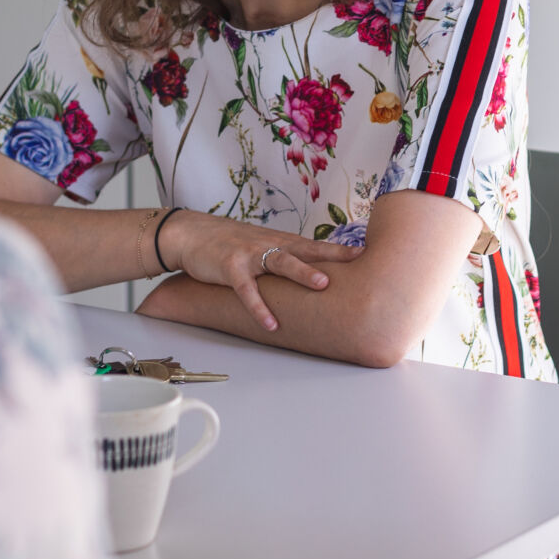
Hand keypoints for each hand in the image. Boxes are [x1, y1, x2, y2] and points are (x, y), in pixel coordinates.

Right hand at [159, 210, 363, 330]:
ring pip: (280, 262)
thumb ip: (285, 257)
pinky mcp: (230, 268)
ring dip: (302, 272)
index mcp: (280, 242)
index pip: (315, 245)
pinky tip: (272, 324)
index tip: (366, 253)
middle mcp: (270, 245)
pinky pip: (247, 290)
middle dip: (332, 255)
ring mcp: (250, 255)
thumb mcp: (261, 246)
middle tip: (358, 261)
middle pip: (306, 249)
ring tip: (323, 285)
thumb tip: (312, 274)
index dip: (340, 249)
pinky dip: (259, 307)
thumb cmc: (231, 243)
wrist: (192, 234)